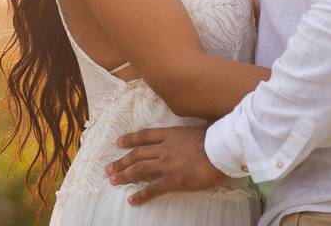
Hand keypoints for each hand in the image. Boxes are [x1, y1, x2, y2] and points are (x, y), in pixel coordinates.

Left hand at [104, 125, 227, 204]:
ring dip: (124, 175)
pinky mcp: (173, 180)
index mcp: (170, 134)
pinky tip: (132, 200)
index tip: (119, 142)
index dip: (130, 139)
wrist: (221, 149)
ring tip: (113, 181)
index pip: (144, 136)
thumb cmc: (215, 138)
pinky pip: (153, 189)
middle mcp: (164, 148)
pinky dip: (141, 195)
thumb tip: (190, 135)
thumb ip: (187, 134)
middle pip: (137, 154)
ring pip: (139, 169)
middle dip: (121, 161)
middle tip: (109, 168)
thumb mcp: (197, 129)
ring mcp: (166, 164)